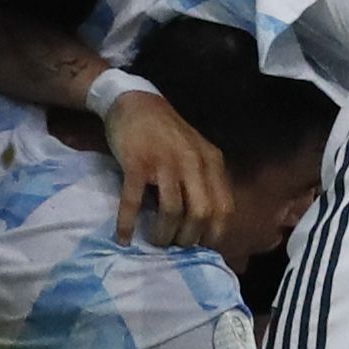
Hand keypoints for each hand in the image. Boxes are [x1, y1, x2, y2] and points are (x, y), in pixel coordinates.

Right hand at [103, 89, 230, 249]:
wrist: (135, 101)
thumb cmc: (166, 132)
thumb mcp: (196, 151)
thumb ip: (203, 179)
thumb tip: (202, 224)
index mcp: (211, 161)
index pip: (224, 208)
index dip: (214, 234)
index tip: (200, 246)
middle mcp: (192, 162)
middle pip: (200, 213)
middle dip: (188, 238)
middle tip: (175, 246)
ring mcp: (164, 162)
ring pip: (172, 211)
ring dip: (164, 234)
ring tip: (155, 242)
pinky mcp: (136, 163)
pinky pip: (134, 200)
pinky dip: (128, 223)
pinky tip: (125, 237)